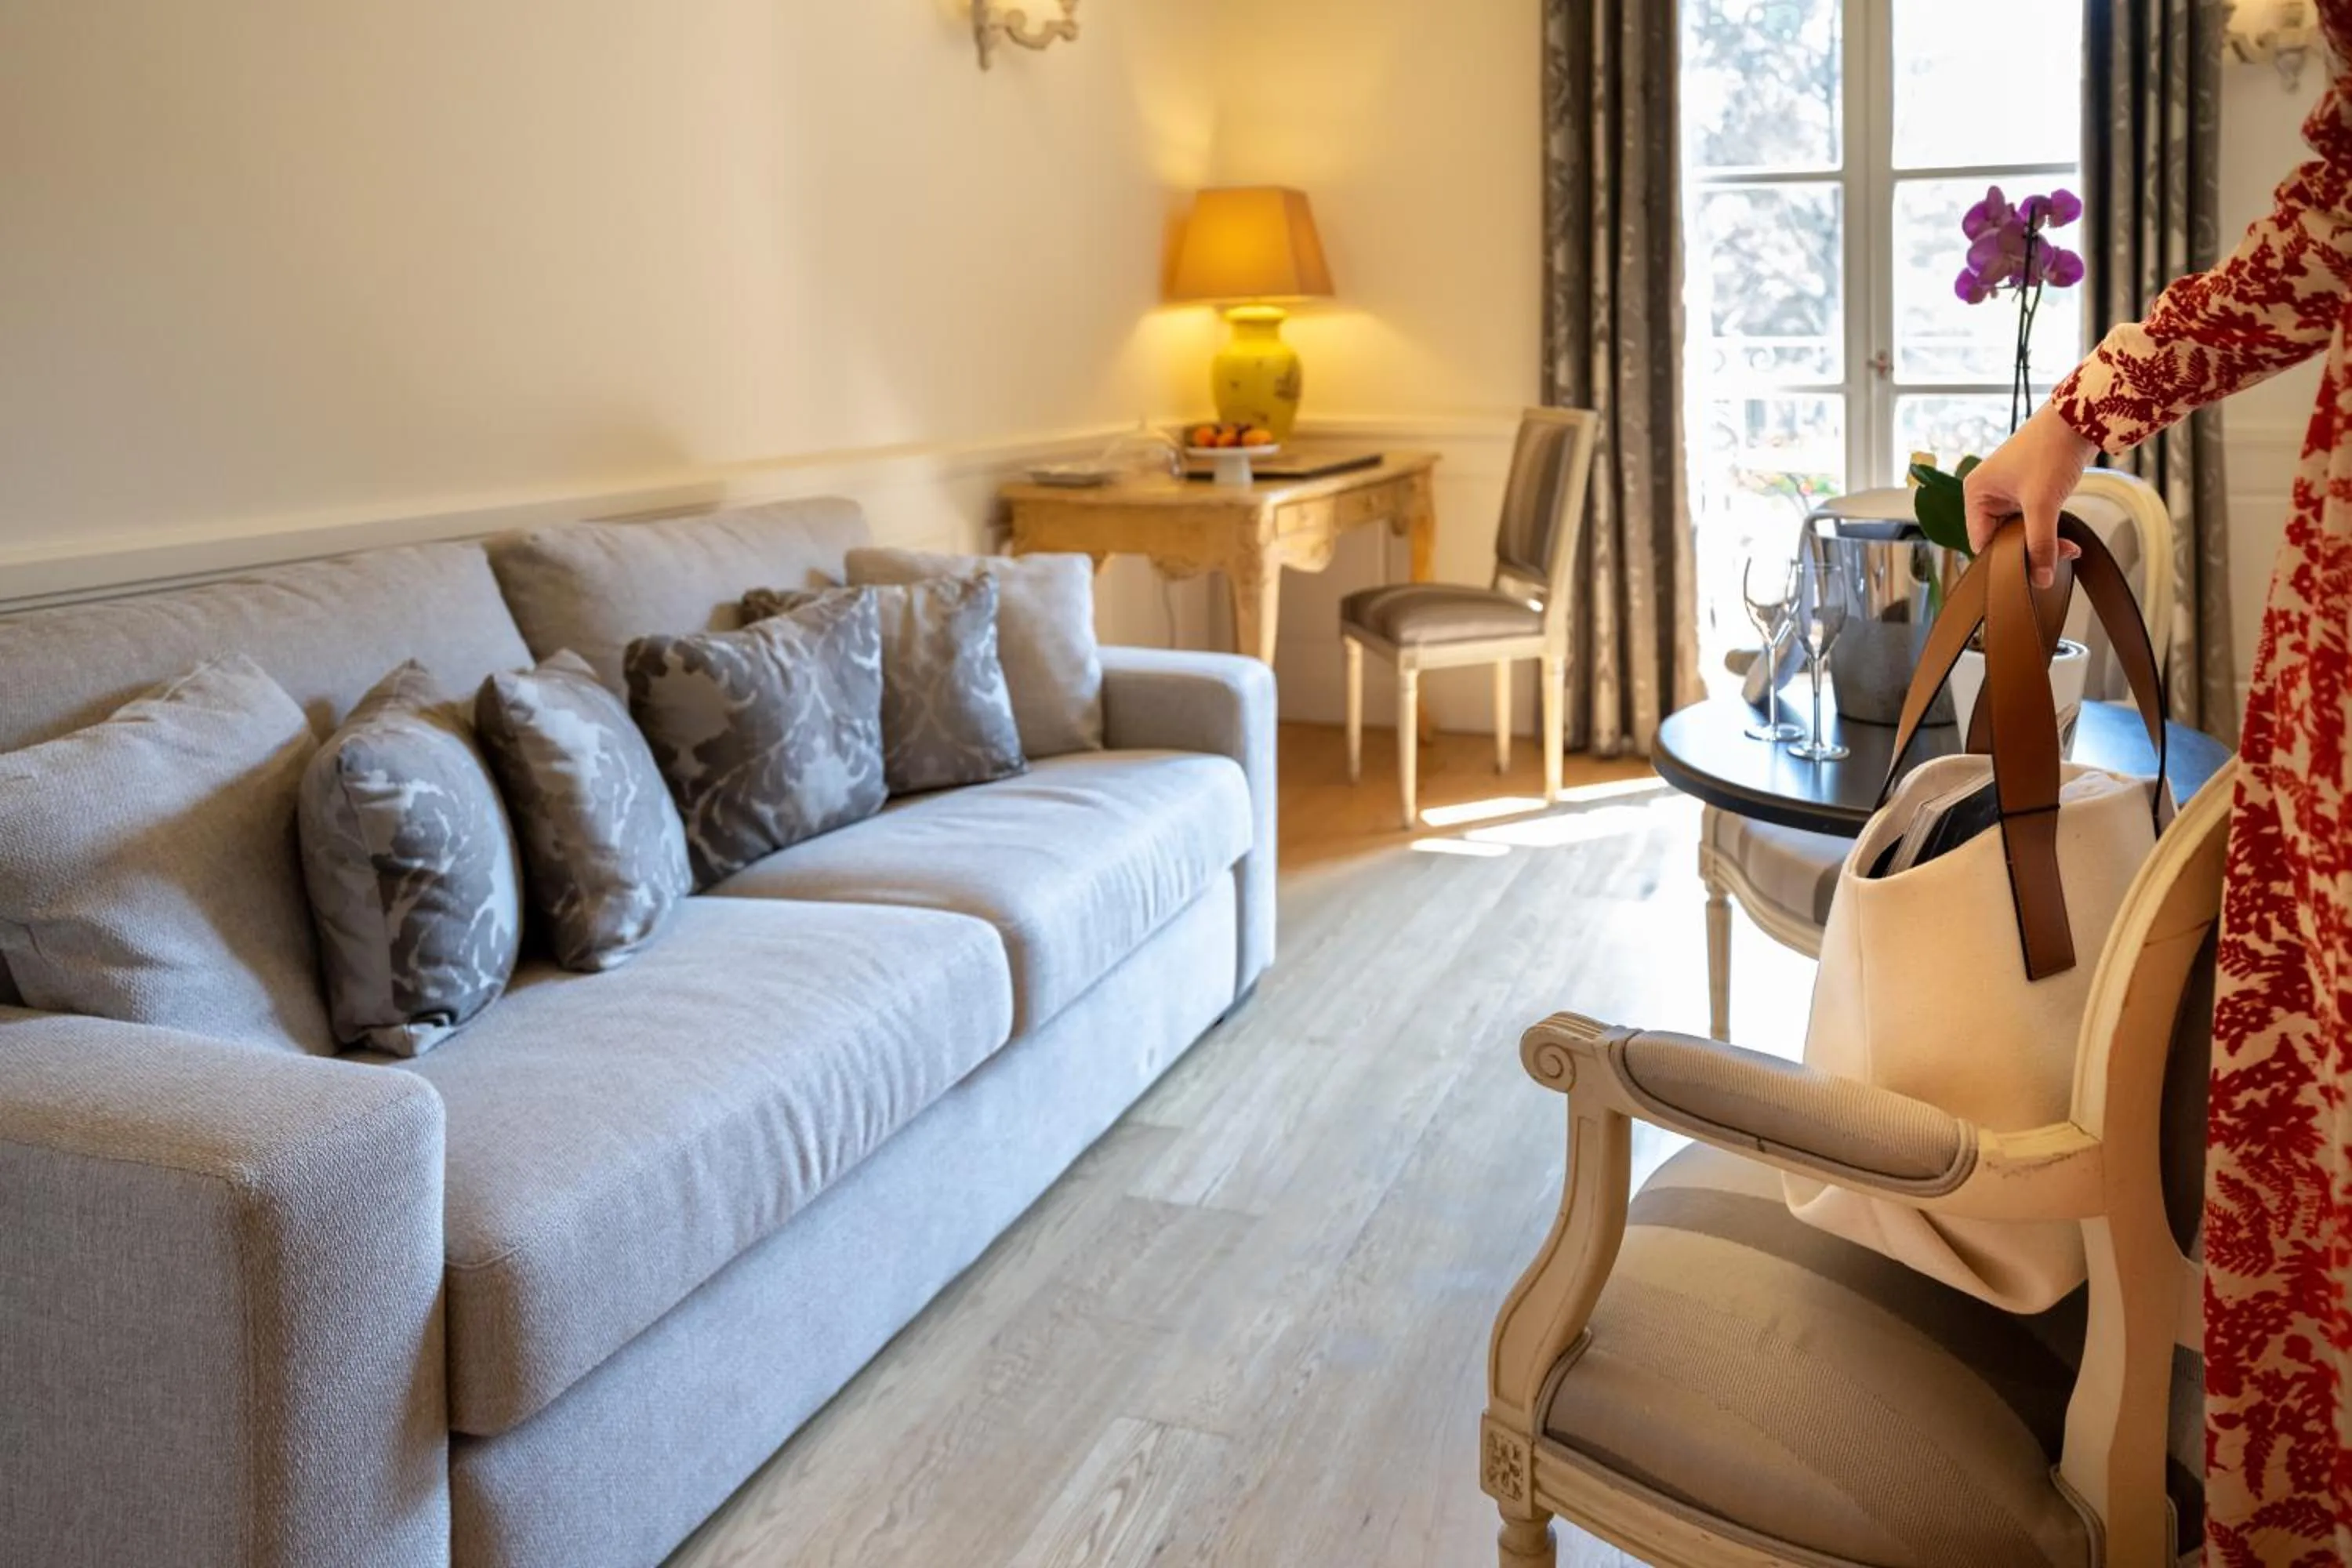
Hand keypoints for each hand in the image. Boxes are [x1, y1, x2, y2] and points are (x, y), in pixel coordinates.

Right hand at [1961, 402, 2097, 586]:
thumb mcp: (2043, 503)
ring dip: (2042, 541)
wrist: (2080, 417)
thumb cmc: (2050, 450)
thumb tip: (2041, 580)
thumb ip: (2041, 544)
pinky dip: (2049, 530)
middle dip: (2028, 551)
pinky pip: (2034, 520)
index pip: (1981, 543)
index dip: (2004, 560)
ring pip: (2021, 531)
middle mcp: (1988, 493)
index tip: (2029, 573)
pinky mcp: (2030, 488)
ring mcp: (2009, 491)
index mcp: (1976, 494)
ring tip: (2066, 549)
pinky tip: (2066, 538)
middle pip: (2002, 539)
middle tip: (2055, 559)